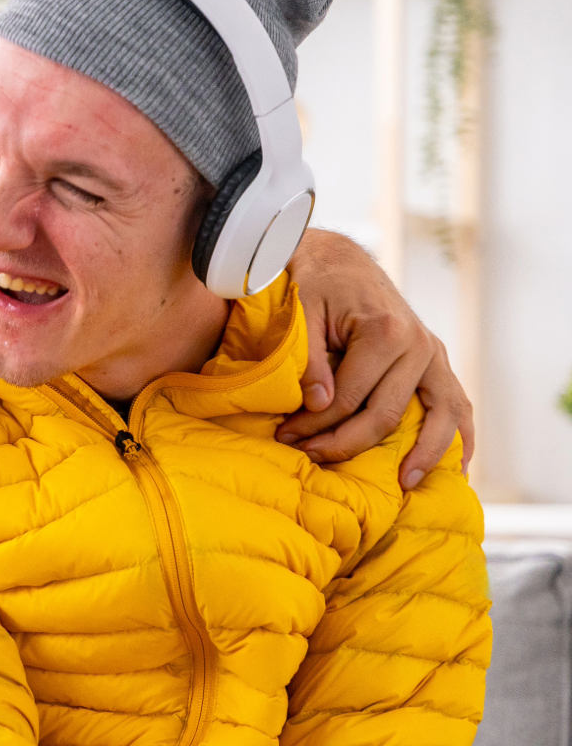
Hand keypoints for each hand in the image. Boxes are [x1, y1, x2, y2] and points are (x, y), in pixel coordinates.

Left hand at [274, 230, 472, 489]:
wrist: (340, 260)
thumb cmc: (316, 283)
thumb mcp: (302, 311)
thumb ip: (310, 358)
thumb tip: (318, 404)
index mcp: (386, 332)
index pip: (348, 398)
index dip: (315, 424)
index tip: (286, 436)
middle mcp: (419, 345)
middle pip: (385, 414)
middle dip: (344, 442)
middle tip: (308, 455)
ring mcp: (434, 354)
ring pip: (437, 417)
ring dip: (423, 455)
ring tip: (404, 485)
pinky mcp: (437, 361)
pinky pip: (458, 404)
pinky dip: (459, 436)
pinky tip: (457, 467)